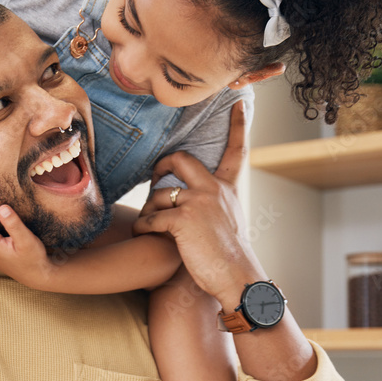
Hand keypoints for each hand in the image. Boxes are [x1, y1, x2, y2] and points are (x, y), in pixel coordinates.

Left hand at [131, 102, 261, 304]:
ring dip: (148, 210)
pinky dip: (142, 228)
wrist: (237, 277)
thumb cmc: (229, 256)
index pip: (236, 150)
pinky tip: (145, 236)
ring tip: (149, 227)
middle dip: (161, 165)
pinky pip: (149, 218)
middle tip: (154, 176)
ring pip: (158, 195)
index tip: (239, 103)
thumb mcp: (229, 221)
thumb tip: (188, 199)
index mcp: (228, 188)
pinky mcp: (182, 219)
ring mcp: (198, 202)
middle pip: (180, 159)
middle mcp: (214, 189)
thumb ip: (214, 204)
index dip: (238, 125)